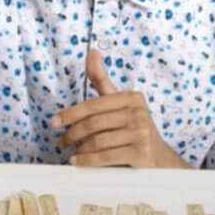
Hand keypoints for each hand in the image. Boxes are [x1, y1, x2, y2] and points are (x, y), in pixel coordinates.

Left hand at [50, 47, 188, 168]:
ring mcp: (141, 133)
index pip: (93, 105)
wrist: (160, 159)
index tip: (54, 122)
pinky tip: (79, 162)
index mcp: (132, 98)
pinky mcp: (141, 153)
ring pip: (98, 141)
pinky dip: (88, 161)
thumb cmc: (134, 129)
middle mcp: (139, 113)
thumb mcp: (120, 103)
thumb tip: (91, 52)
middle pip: (94, 124)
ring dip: (79, 150)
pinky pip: (106, 156)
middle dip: (72, 134)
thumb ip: (102, 80)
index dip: (70, 113)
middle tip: (61, 143)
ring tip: (71, 154)